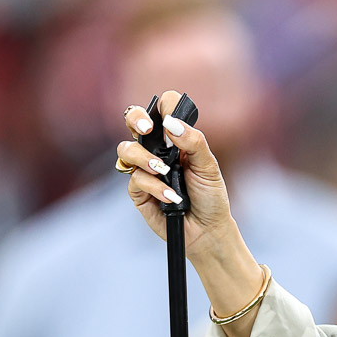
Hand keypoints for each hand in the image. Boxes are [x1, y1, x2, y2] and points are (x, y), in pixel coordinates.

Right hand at [116, 91, 235, 258]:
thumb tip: (170, 123)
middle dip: (135, 118)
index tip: (169, 114)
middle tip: (146, 127)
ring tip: (163, 171)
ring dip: (143, 158)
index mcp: (175, 138)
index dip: (164, 106)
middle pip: (133, 121)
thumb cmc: (210, 196)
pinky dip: (154, 187)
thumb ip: (193, 142)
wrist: (207, 230)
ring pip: (126, 150)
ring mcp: (144, 169)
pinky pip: (135, 180)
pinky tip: (171, 197)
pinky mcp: (138, 191)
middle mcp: (156, 149)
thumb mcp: (209, 167)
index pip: (163, 110)